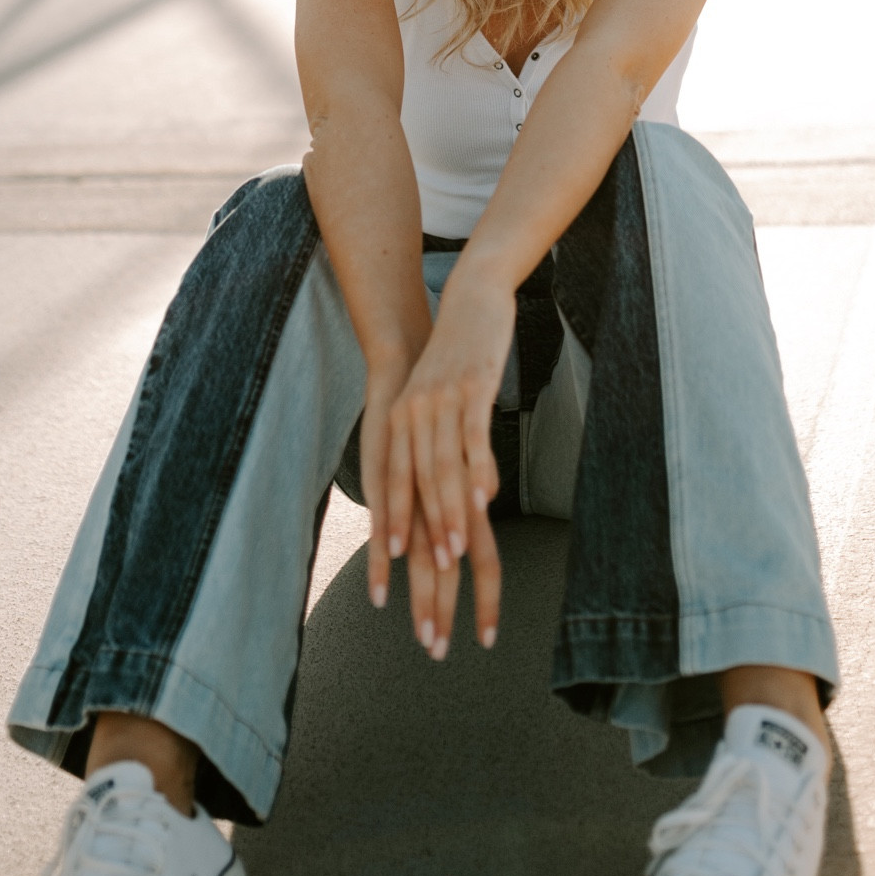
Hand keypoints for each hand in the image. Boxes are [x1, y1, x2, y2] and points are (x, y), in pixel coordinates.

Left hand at [384, 269, 511, 655]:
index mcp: (399, 423)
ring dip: (447, 516)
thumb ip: (433, 443)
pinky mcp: (471, 388)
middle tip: (430, 573)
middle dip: (419, 541)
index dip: (391, 533)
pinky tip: (484, 499)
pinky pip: (471, 436)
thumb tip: (443, 490)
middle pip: (412, 491)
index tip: (391, 578)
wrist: (470, 297)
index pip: (390, 490)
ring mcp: (440, 402)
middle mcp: (411, 416)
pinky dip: (477, 470)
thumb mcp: (435, 400)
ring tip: (453, 557)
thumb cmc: (456, 355)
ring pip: (439, 470)